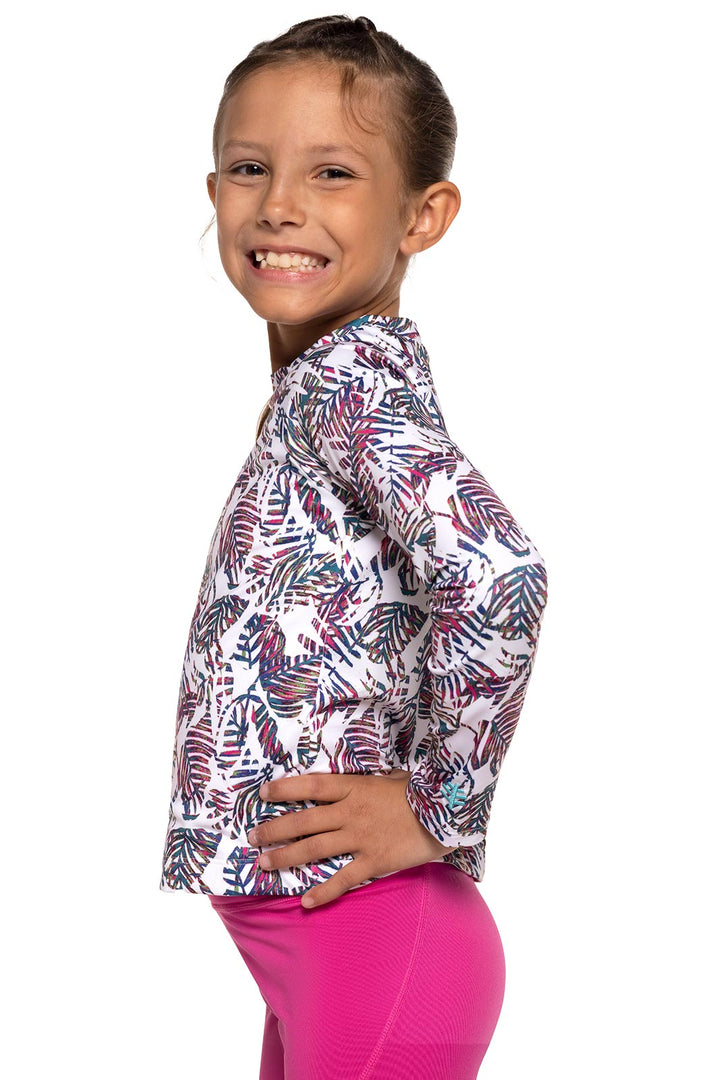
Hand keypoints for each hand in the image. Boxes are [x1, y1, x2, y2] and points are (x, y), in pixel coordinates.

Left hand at [249, 769, 455, 909]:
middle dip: (274, 829)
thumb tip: (353, 780)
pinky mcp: (374, 861)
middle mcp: (350, 812)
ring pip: (314, 848)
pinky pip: (343, 879)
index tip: (263, 793)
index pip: (311, 786)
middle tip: (253, 837)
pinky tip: (305, 902)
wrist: (447, 812)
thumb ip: (368, 782)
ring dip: (286, 857)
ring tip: (264, 864)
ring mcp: (361, 838)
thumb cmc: (420, 791)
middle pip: (303, 820)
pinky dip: (323, 892)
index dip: (284, 789)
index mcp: (354, 787)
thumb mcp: (391, 776)